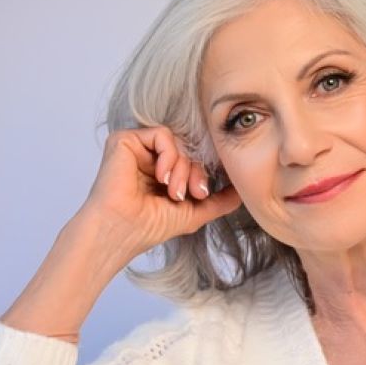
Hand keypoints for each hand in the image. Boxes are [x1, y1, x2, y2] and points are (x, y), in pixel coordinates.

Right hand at [80, 125, 241, 263]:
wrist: (123, 230)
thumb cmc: (151, 226)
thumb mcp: (194, 213)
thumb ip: (219, 201)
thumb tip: (242, 192)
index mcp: (161, 172)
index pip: (192, 160)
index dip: (202, 174)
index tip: (201, 194)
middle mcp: (148, 158)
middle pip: (187, 150)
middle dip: (195, 172)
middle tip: (189, 194)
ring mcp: (137, 148)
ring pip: (178, 142)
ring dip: (182, 168)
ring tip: (172, 192)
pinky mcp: (124, 140)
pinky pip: (162, 134)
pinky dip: (169, 155)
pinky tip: (161, 177)